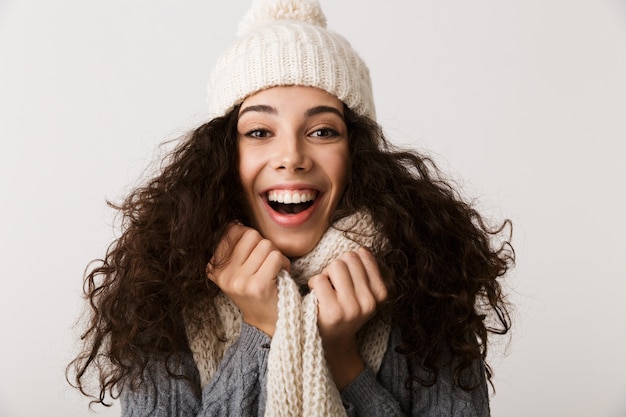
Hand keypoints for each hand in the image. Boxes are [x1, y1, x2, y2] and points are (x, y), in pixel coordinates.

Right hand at [207, 224, 288, 336]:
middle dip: (264, 245)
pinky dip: (283, 263)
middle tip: (266, 263)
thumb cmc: (255, 290)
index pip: (231, 231)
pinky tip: (280, 275)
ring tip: (273, 270)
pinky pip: (275, 257)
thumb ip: (233, 246)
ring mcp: (239, 281)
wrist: (265, 322)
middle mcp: (224, 274)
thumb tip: (236, 224)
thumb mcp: (236, 270)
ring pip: (266, 245)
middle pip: (251, 236)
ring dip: (276, 255)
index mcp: (214, 268)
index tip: (252, 253)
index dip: (248, 237)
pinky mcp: (257, 286)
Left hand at [307, 247, 386, 388]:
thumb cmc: (345, 310)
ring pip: (335, 265)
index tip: (347, 279)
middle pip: (349, 258)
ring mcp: (352, 308)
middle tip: (334, 285)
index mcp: (381, 293)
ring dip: (325, 274)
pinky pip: (319, 279)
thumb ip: (366, 270)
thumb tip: (361, 249)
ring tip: (326, 290)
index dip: (350, 262)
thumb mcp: (364, 293)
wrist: (332, 344)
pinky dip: (313, 284)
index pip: (364, 254)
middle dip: (337, 267)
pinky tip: (317, 297)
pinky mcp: (333, 312)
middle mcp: (370, 301)